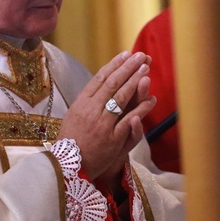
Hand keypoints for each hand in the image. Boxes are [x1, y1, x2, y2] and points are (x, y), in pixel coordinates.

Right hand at [58, 51, 155, 181]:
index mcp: (81, 102)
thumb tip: (103, 82)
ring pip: (121, 98)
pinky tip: (152, 99)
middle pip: (112, 84)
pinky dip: (141, 109)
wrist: (67, 166)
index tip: (126, 54)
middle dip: (128, 68)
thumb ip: (89, 99)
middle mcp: (91, 110)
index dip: (114, 65)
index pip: (100, 78)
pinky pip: (129, 120)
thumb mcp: (74, 115)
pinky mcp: (112, 138)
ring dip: (135, 82)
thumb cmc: (71, 139)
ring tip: (146, 69)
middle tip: (140, 56)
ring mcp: (102, 124)